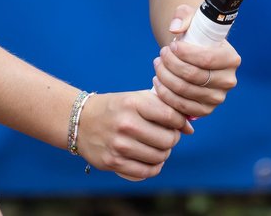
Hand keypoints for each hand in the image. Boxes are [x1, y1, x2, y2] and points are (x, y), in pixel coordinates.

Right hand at [73, 89, 187, 180]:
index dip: (179, 122)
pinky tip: (150, 159)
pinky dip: (153, 167)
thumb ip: (164, 108)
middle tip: (166, 136)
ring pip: (160, 157)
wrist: (81, 121)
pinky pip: (146, 172)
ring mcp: (119, 145)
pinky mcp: (114, 162)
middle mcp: (126, 124)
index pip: (171, 116)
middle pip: (168, 139)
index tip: (177, 124)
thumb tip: (189, 128)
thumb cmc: (116, 108)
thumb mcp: (136, 98)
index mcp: (133, 103)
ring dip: (163, 153)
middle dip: (172, 139)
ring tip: (156, 146)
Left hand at [152, 4, 241, 118]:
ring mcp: (218, 98)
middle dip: (172, 64)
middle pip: (194, 76)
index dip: (185, 54)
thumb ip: (183, 15)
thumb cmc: (196, 35)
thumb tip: (174, 28)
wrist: (197, 53)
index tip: (171, 45)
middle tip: (161, 54)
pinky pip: (182, 107)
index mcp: (231, 58)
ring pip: (185, 91)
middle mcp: (228, 80)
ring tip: (157, 65)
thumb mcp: (192, 17)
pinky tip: (158, 81)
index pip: (207, 59)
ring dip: (165, 78)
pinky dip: (166, 95)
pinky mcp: (205, 110)